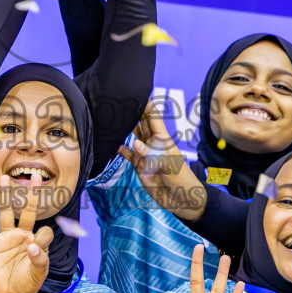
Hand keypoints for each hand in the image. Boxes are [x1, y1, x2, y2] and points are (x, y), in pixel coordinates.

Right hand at [0, 187, 53, 292]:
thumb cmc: (28, 282)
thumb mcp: (38, 273)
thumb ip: (39, 258)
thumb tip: (32, 245)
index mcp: (36, 241)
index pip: (44, 230)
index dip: (44, 236)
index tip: (37, 247)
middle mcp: (22, 235)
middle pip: (26, 210)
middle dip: (32, 194)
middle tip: (38, 175)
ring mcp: (6, 237)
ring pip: (5, 212)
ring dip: (5, 196)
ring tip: (4, 178)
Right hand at [120, 102, 205, 221]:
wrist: (182, 201)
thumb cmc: (181, 180)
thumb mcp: (169, 166)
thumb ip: (152, 154)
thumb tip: (134, 144)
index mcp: (163, 139)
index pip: (152, 117)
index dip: (145, 104)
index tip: (135, 92)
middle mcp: (152, 143)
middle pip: (141, 123)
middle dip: (131, 112)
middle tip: (116, 101)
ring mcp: (145, 154)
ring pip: (132, 136)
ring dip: (123, 127)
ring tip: (110, 117)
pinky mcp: (139, 165)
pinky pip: (127, 153)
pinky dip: (119, 147)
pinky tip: (108, 141)